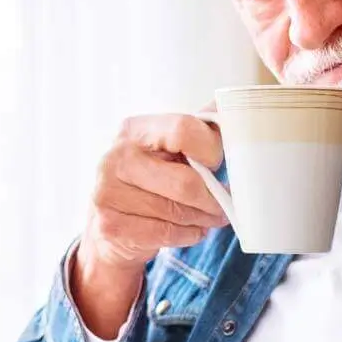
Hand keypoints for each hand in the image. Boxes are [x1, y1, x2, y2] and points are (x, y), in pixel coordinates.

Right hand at [70, 114, 227, 336]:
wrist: (109, 223)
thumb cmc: (150, 179)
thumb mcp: (169, 148)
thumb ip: (198, 129)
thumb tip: (233, 105)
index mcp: (133, 129)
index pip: (183, 129)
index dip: (210, 149)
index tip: (217, 163)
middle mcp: (115, 157)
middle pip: (185, 182)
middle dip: (213, 198)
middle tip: (224, 204)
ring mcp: (108, 192)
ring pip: (178, 212)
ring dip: (203, 219)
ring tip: (208, 217)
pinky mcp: (111, 226)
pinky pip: (167, 234)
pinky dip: (188, 235)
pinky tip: (189, 230)